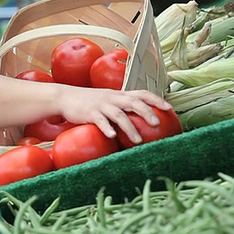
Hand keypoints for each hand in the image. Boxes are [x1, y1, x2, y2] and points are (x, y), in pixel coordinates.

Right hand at [56, 86, 171, 143]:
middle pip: (133, 102)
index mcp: (118, 95)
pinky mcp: (89, 113)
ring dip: (130, 127)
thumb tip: (139, 119)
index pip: (141, 93)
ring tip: (138, 140)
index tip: (169, 108)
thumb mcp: (107, 100)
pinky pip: (100, 120)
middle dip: (147, 112)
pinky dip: (107, 128)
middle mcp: (112, 98)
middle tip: (157, 124)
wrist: (65, 97)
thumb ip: (121, 106)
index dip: (156, 100)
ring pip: (119, 115)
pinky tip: (112, 136)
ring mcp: (101, 105)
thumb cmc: (88, 101)